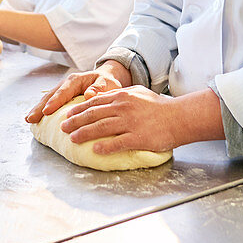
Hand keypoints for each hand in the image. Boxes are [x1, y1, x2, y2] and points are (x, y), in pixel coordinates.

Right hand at [24, 61, 130, 123]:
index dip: (55, 102)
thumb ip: (99, 89)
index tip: (47, 111)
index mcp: (76, 80)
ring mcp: (62, 91)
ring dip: (38, 110)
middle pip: (50, 96)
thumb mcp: (107, 84)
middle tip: (30, 119)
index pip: (63, 91)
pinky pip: (50, 104)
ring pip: (47, 100)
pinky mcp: (62, 98)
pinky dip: (42, 112)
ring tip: (29, 120)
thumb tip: (88, 95)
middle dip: (40, 107)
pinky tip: (37, 121)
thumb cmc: (107, 82)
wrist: (106, 79)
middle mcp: (66, 84)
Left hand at [61, 86, 184, 154]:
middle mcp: (123, 107)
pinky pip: (117, 143)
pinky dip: (104, 146)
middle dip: (75, 121)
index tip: (67, 115)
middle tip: (63, 127)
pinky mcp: (137, 137)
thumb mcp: (137, 93)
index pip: (94, 102)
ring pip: (101, 128)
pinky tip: (95, 150)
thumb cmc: (159, 106)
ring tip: (73, 138)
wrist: (179, 117)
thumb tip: (102, 97)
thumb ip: (119, 95)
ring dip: (84, 133)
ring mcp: (130, 123)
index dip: (78, 109)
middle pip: (93, 115)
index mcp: (122, 96)